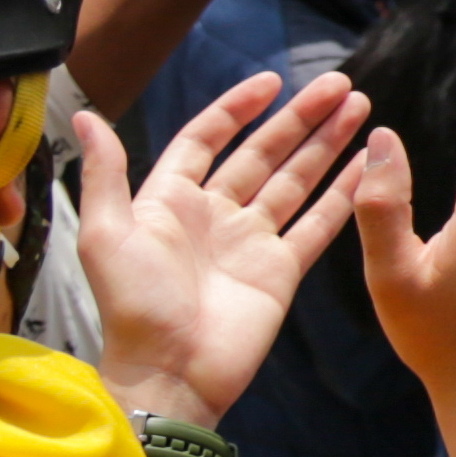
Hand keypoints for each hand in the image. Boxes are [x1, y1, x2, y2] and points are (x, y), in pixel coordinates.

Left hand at [74, 69, 379, 426]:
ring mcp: (251, 242)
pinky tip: (367, 166)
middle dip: (301, 118)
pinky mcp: (281, 270)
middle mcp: (214, 216)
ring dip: (327, 144)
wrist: (170, 374)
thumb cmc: (134, 306)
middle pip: (263, 153)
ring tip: (361, 107)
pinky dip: (343, 194)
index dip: (237, 109)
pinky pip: (318, 224)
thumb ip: (105, 173)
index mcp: (170, 202)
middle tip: (341, 84)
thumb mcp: (106, 234)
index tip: (273, 82)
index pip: (207, 140)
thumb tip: (88, 114)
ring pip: (296, 180)